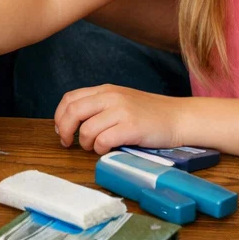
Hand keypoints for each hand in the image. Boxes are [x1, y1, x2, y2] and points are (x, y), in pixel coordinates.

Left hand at [54, 85, 185, 154]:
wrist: (179, 117)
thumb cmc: (149, 114)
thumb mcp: (120, 101)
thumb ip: (99, 106)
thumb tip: (72, 122)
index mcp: (105, 90)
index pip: (70, 99)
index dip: (60, 116)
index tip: (61, 131)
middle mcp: (111, 97)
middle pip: (73, 112)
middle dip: (65, 130)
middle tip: (68, 143)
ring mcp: (122, 111)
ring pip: (87, 129)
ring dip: (86, 143)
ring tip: (94, 147)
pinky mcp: (132, 127)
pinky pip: (104, 140)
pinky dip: (101, 149)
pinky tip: (107, 149)